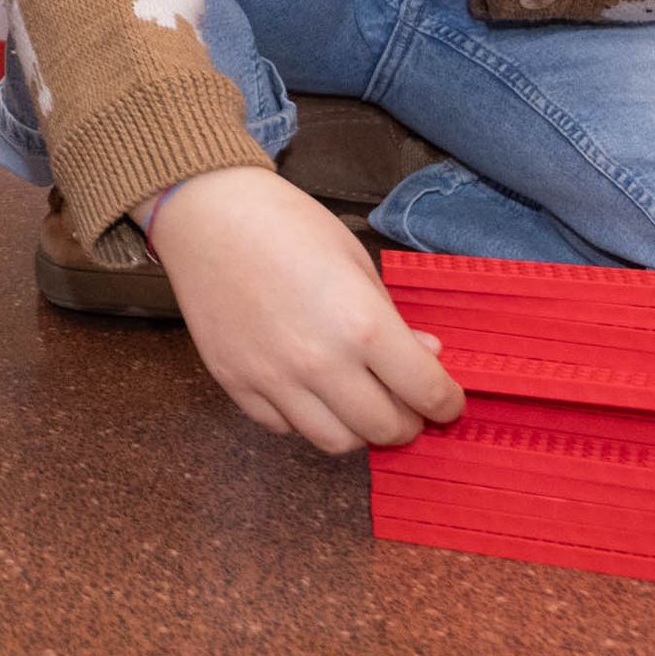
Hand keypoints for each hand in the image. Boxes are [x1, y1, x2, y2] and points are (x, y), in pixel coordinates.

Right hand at [149, 164, 464, 450]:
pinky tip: (307, 389)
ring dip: (358, 429)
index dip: (447, 403)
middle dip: (408, 423)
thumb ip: (392, 319)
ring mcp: (273, 379)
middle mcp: (320, 362)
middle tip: (407, 406)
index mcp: (362, 324)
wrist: (208, 213)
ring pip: (335, 443)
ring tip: (358, 403)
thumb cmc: (286, 224)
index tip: (447, 402)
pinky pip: (283, 427)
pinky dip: (304, 418)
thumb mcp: (356, 262)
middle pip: (384, 429)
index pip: (426, 392)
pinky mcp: (236, 383)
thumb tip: (424, 357)